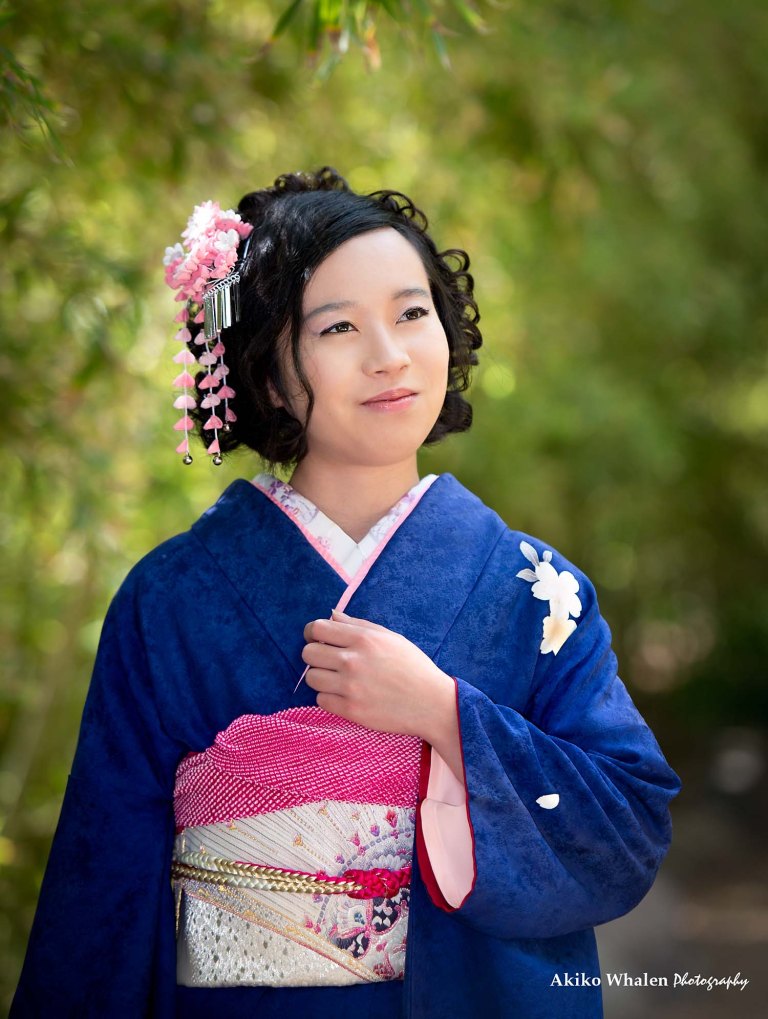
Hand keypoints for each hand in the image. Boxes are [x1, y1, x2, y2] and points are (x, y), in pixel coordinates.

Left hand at [302, 609, 459, 763]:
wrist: (431, 703)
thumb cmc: (413, 667)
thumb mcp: (390, 637)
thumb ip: (358, 625)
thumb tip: (331, 615)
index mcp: (363, 639)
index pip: (317, 628)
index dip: (312, 633)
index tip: (318, 639)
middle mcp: (353, 661)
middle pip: (308, 653)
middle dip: (315, 655)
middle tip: (328, 661)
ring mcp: (350, 687)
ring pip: (311, 677)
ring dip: (321, 677)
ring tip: (337, 680)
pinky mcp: (351, 710)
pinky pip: (320, 700)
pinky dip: (329, 697)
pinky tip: (344, 695)